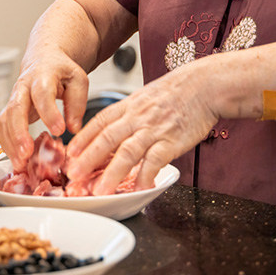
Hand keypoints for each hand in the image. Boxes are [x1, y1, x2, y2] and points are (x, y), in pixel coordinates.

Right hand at [0, 51, 88, 171]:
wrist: (44, 60)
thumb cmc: (62, 71)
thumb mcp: (78, 80)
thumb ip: (77, 103)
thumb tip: (73, 128)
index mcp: (43, 76)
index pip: (42, 93)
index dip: (49, 112)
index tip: (59, 130)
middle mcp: (23, 87)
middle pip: (15, 108)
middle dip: (19, 132)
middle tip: (27, 152)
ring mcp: (13, 99)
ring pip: (5, 121)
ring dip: (10, 144)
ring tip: (21, 164)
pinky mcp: (9, 111)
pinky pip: (2, 128)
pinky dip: (7, 146)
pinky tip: (16, 159)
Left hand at [65, 64, 217, 194]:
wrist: (206, 84)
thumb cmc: (178, 92)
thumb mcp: (146, 96)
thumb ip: (130, 113)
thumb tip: (114, 132)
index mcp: (129, 105)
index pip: (99, 122)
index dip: (83, 139)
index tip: (69, 153)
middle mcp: (138, 117)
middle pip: (107, 138)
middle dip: (87, 158)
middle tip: (72, 175)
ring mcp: (154, 129)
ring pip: (127, 152)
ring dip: (111, 173)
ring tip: (99, 190)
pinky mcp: (172, 140)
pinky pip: (156, 160)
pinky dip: (146, 175)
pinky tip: (140, 188)